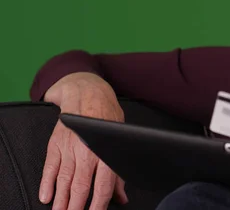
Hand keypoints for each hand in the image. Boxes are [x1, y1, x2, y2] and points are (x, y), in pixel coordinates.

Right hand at [41, 72, 127, 209]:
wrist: (86, 93)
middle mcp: (86, 151)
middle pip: (80, 186)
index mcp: (105, 151)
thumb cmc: (107, 116)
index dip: (99, 204)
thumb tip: (121, 197)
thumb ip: (118, 171)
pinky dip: (47, 183)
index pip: (103, 184)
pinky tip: (46, 196)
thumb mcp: (120, 139)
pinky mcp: (55, 144)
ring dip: (61, 200)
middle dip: (76, 207)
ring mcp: (68, 148)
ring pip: (64, 180)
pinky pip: (50, 167)